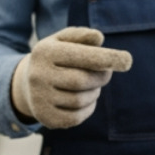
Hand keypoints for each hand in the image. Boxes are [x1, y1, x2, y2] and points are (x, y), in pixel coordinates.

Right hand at [10, 27, 132, 128]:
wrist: (27, 85)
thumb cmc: (55, 58)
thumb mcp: (64, 41)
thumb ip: (82, 36)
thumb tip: (98, 38)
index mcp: (44, 52)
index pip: (81, 56)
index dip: (106, 58)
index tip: (127, 60)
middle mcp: (38, 75)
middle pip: (83, 80)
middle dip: (101, 77)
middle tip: (107, 73)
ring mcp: (40, 98)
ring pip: (80, 100)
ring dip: (94, 92)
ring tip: (91, 85)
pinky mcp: (45, 117)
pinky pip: (76, 117)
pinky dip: (88, 108)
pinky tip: (85, 99)